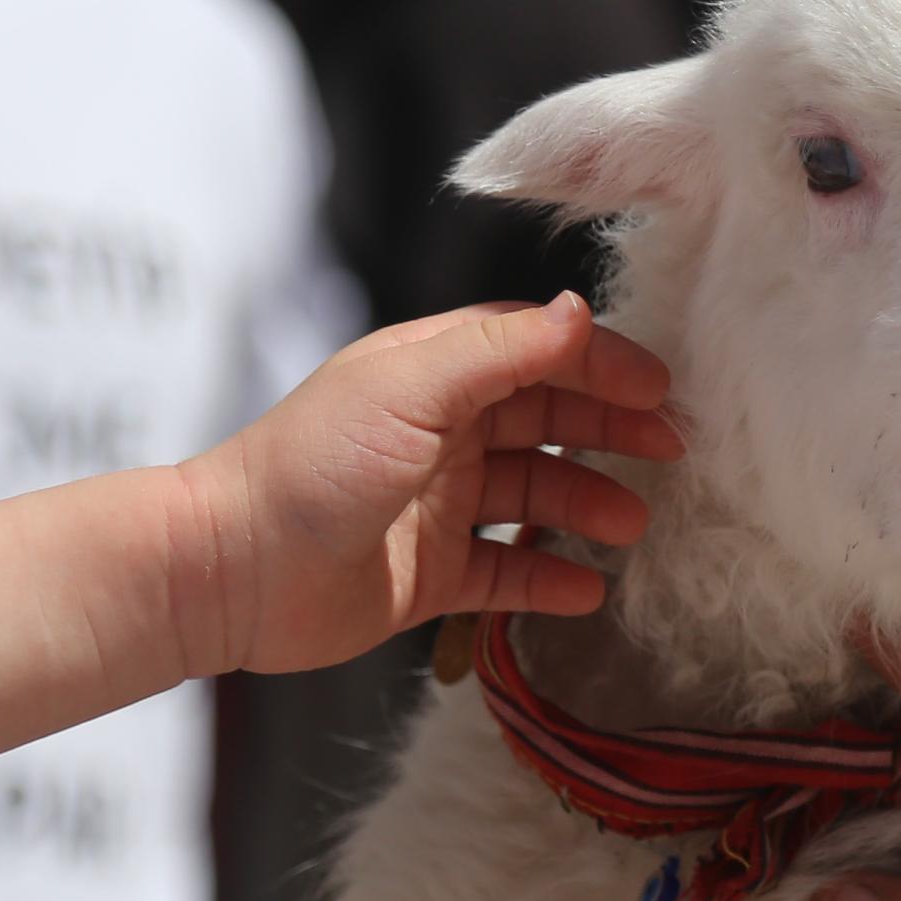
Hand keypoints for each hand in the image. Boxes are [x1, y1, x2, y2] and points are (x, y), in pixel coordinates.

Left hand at [172, 294, 677, 677]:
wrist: (228, 572)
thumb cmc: (311, 466)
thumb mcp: (412, 390)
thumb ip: (503, 350)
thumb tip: (583, 310)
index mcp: (433, 372)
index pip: (536, 350)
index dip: (600, 364)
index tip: (659, 389)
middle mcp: (440, 431)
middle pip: (546, 419)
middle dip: (611, 431)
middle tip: (672, 452)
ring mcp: (435, 504)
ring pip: (534, 495)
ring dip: (587, 505)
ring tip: (632, 527)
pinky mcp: (428, 574)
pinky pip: (506, 571)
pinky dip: (549, 579)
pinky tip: (588, 590)